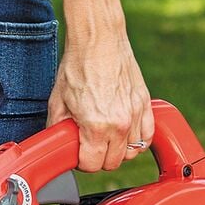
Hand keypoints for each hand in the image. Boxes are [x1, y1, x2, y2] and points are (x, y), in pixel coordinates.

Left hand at [48, 30, 154, 173]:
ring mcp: (135, 114)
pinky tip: (126, 134)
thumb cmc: (78, 66)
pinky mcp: (144, 104)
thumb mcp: (57, 101)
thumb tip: (59, 144)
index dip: (81, 161)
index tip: (78, 153)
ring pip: (132, 152)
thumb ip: (58, 129)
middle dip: (99, 158)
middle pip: (113, 162)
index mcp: (96, 126)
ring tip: (106, 138)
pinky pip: (147, 136)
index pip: (92, 165)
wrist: (98, 40)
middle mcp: (119, 124)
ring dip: (118, 150)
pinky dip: (138, 140)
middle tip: (89, 145)